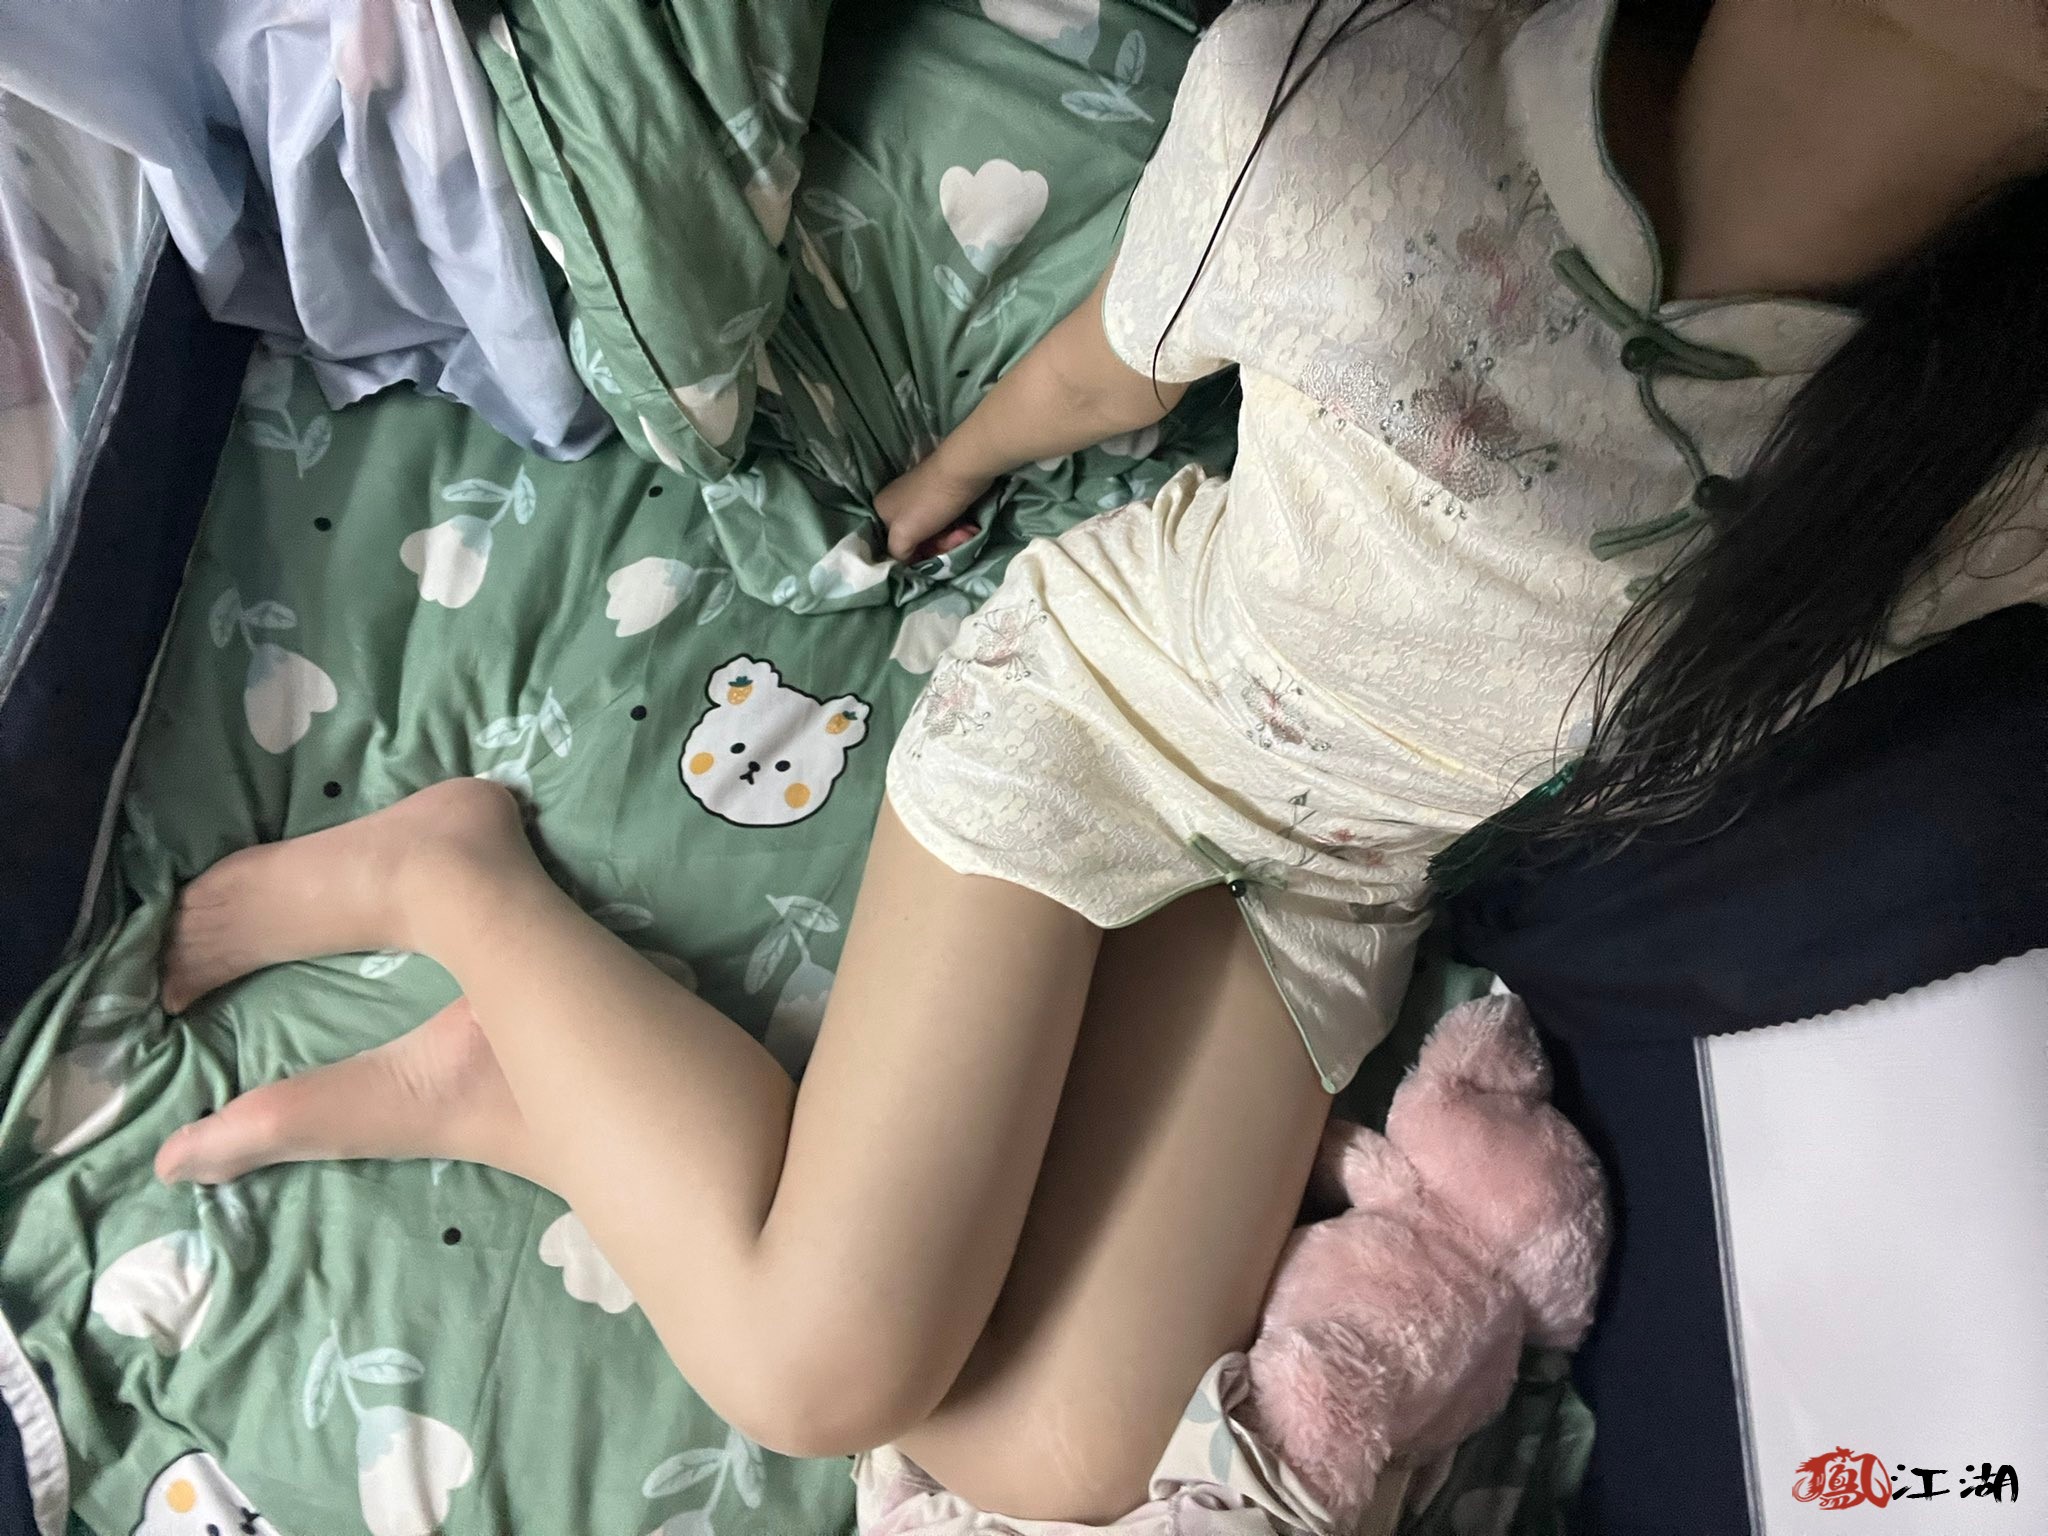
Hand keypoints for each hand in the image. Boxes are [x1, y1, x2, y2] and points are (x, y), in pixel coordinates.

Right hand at [874, 449, 992, 562]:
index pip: (893, 547)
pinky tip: (969, 528)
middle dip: (938, 548)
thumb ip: (897, 553)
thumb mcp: (904, 534)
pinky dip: (957, 531)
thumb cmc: (930, 503)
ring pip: (933, 536)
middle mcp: (896, 506)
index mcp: (882, 512)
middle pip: (916, 543)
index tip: (934, 557)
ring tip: (966, 533)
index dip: (914, 557)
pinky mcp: (939, 499)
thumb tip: (906, 560)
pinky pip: (945, 526)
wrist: (964, 470)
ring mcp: (918, 501)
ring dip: (951, 541)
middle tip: (955, 542)